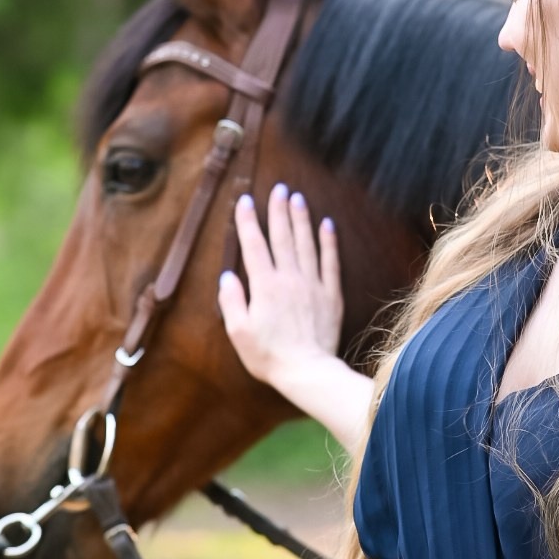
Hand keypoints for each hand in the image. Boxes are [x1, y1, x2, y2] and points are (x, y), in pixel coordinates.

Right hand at [218, 183, 342, 387]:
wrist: (307, 371)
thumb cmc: (269, 356)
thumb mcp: (239, 332)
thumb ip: (231, 301)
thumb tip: (228, 276)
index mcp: (264, 286)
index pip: (254, 245)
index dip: (248, 221)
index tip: (245, 201)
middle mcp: (289, 278)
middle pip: (282, 236)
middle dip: (278, 209)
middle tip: (278, 187)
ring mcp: (312, 284)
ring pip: (306, 243)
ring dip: (301, 218)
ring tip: (298, 197)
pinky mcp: (330, 294)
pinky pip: (330, 261)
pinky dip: (328, 241)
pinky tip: (327, 224)